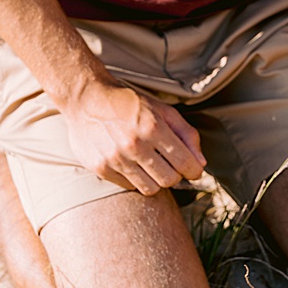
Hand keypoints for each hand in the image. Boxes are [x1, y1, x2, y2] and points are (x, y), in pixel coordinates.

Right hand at [62, 78, 206, 195]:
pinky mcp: (101, 168)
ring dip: (157, 180)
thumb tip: (201, 163)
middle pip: (169, 180)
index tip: (194, 171)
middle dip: (176, 175)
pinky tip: (133, 164)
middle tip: (171, 165)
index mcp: (153, 127)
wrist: (87, 99)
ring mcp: (116, 159)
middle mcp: (135, 145)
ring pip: (150, 188)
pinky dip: (136, 179)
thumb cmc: (129, 103)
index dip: (194, 171)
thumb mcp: (162, 110)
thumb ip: (186, 134)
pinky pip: (129, 186)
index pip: (184, 163)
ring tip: (153, 165)